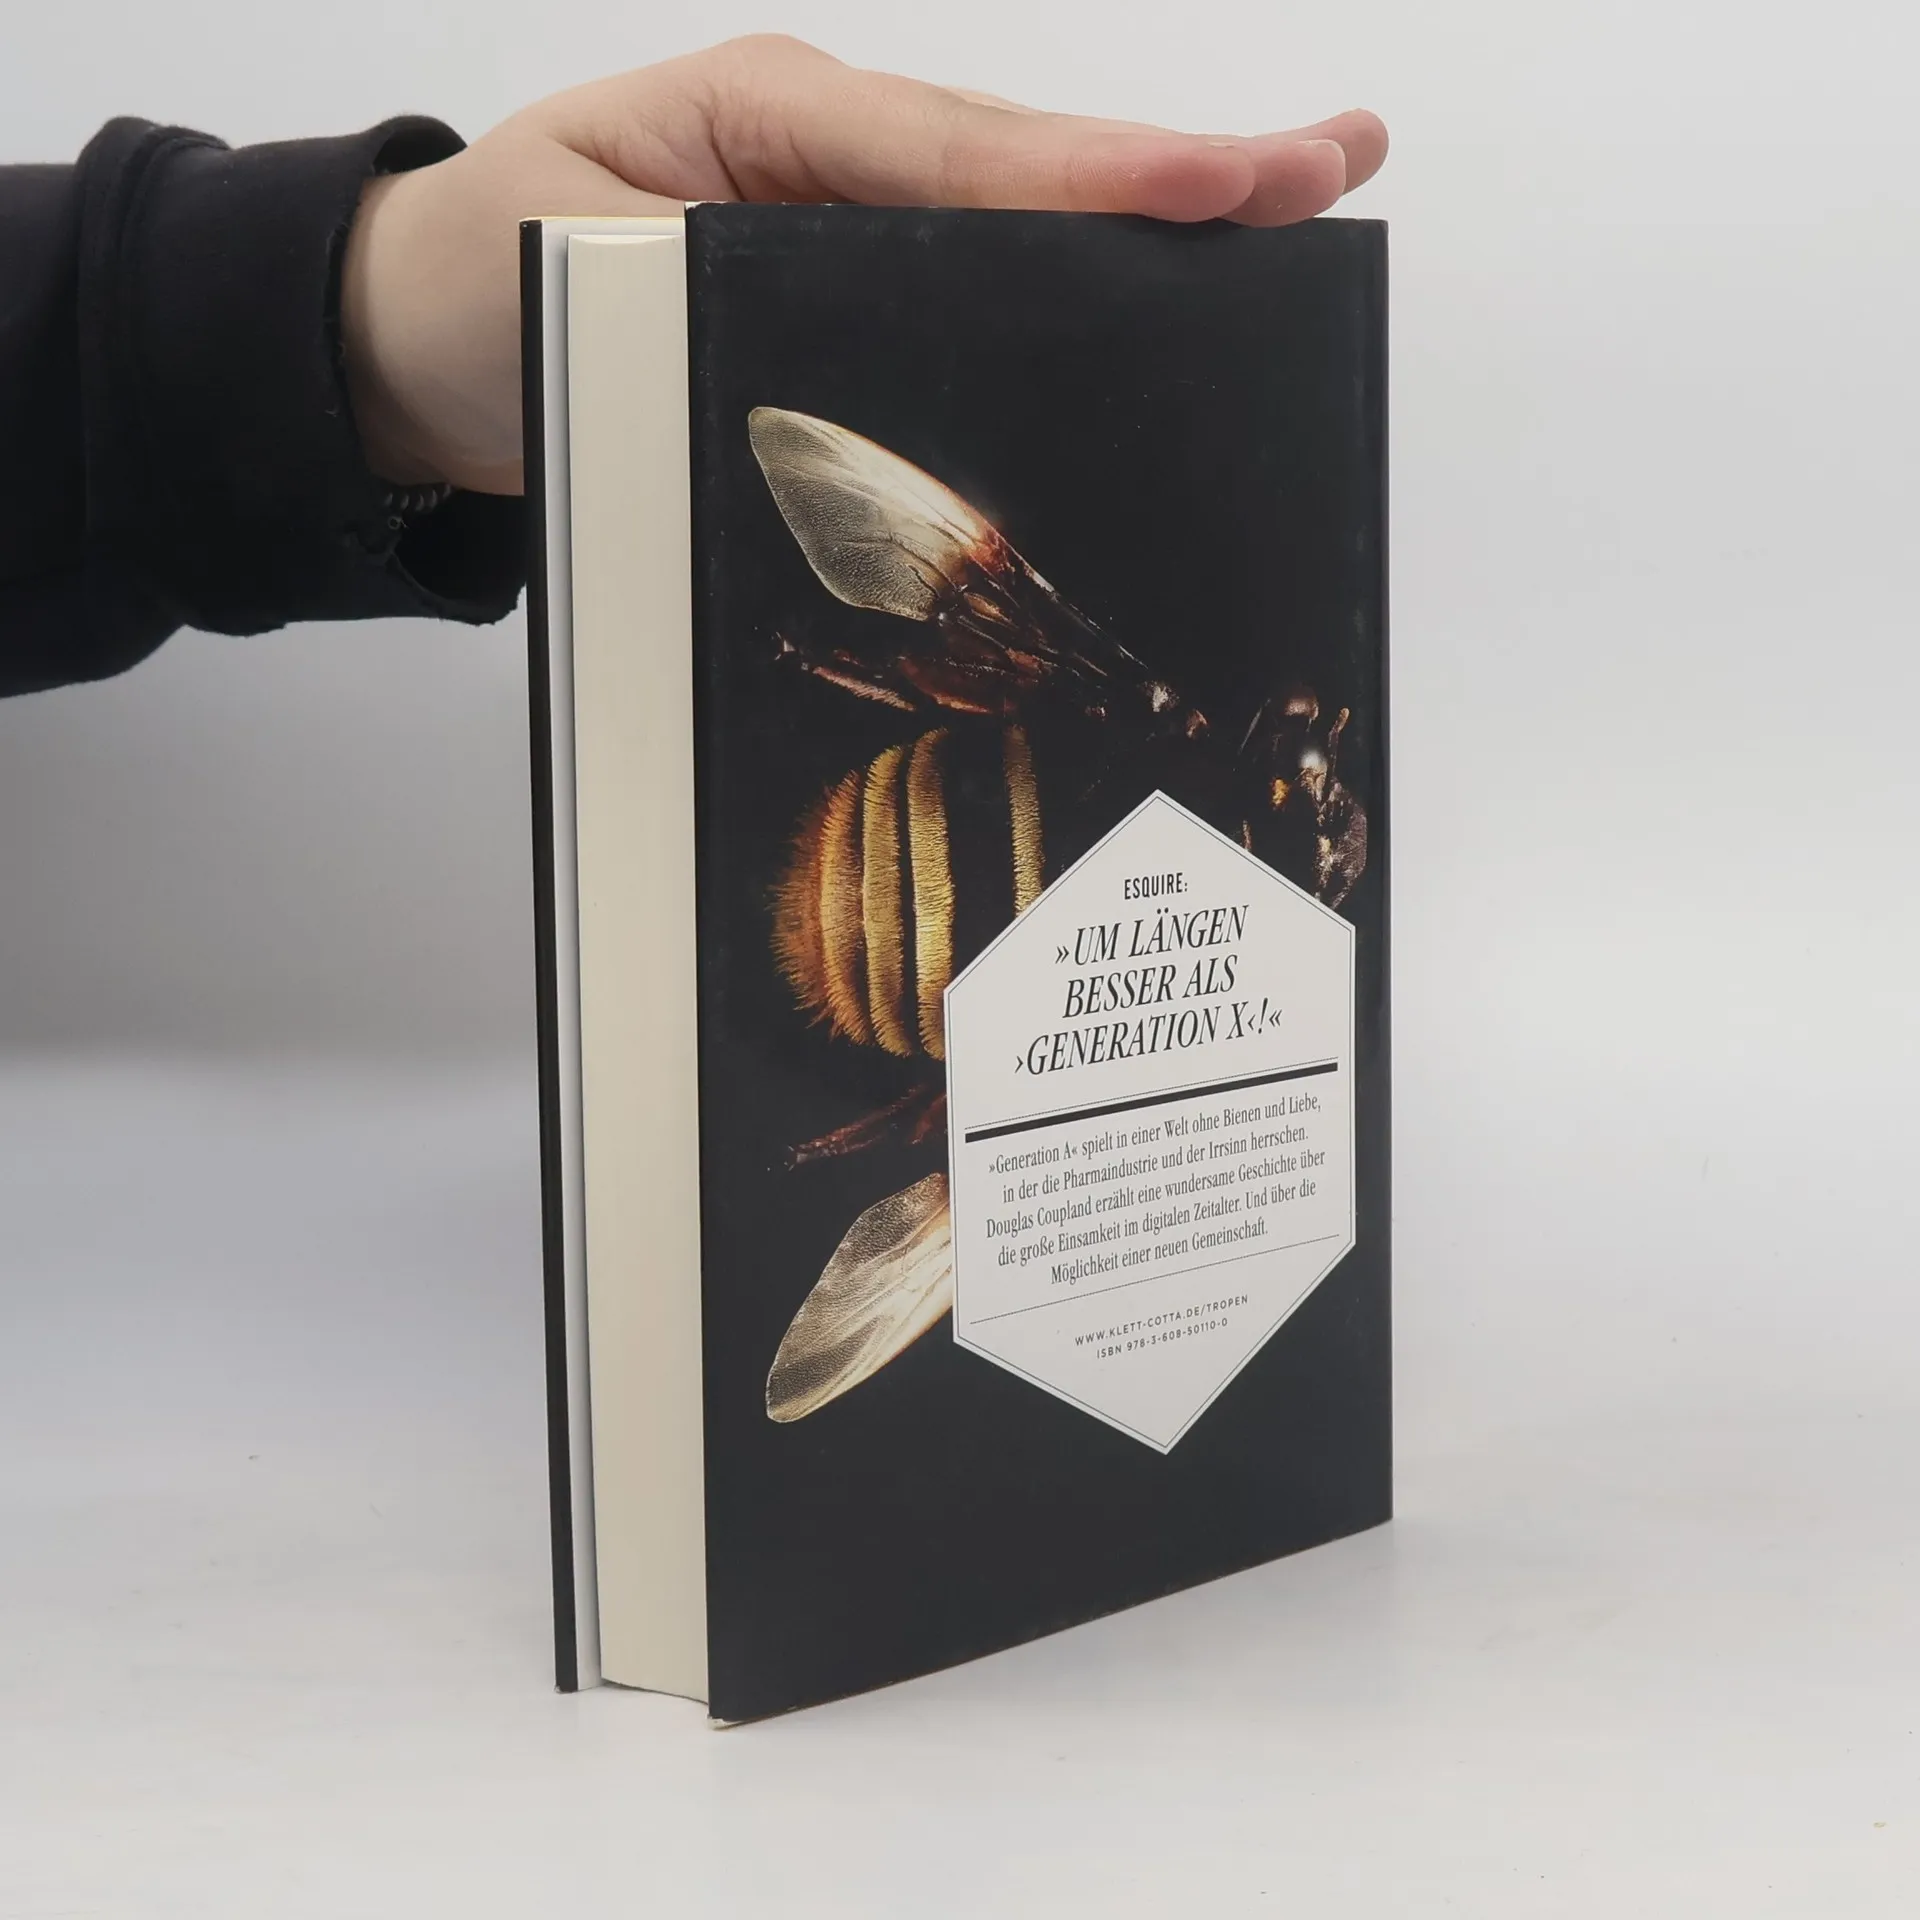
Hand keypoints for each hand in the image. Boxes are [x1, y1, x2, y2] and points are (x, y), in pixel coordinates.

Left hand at [341, 35, 1387, 492]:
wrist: (410, 345)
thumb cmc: (473, 290)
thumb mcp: (578, 275)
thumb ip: (715, 293)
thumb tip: (863, 339)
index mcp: (769, 123)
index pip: (961, 156)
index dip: (1097, 180)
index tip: (1227, 189)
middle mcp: (826, 162)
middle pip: (1026, 168)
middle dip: (1180, 174)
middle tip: (1333, 163)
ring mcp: (843, 225)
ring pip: (1018, 218)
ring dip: (1152, 222)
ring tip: (1292, 205)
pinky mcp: (842, 295)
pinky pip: (974, 282)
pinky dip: (1073, 285)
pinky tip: (1164, 295)